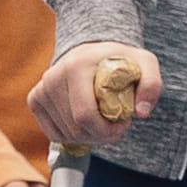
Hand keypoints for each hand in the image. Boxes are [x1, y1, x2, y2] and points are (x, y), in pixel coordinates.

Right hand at [33, 44, 160, 149]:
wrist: (92, 50)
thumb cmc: (119, 59)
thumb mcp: (144, 63)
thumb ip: (151, 85)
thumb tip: (141, 113)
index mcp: (76, 66)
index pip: (85, 116)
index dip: (107, 130)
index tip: (123, 123)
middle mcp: (53, 76)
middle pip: (75, 129)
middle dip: (100, 136)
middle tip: (115, 126)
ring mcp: (42, 88)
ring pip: (64, 134)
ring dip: (87, 137)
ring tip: (102, 122)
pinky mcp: (35, 99)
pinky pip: (52, 133)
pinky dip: (70, 135)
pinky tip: (84, 124)